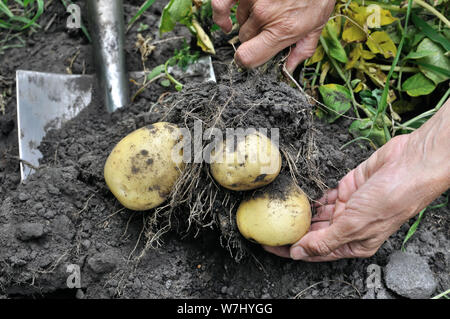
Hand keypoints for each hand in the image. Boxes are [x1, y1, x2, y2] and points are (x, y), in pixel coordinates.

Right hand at [212, 0, 335, 72]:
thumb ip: (303, 49)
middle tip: (270, 28)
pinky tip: (226, 22)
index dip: (247, 61)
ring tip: (267, 10)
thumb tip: (289, 69)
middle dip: (255, 37)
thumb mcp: (318, 23)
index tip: (251, 58)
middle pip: (246, 39)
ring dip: (249, 19)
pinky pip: (220, 4)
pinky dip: (221, 15)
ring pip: (240, 21)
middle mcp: (264, 15)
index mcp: (282, 30)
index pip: (248, 58)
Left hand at [264, 99, 449, 260]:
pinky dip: (310, 197)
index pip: (316, 251)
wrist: (410, 165)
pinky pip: (324, 195)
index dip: (292, 250)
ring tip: (276, 211)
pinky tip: (295, 197)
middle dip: (292, 231)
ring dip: (299, 214)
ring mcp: (348, 206)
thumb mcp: (354, 226)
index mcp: (354, 243)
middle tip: (268, 226)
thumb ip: (325, 241)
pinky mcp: (347, 187)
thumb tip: (299, 254)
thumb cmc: (391, 199)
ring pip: (317, 214)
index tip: (270, 246)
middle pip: (314, 233)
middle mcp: (349, 227)